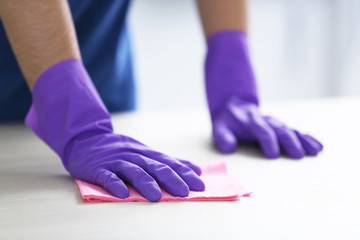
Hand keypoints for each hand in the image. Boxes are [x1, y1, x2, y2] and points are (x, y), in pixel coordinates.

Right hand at [26, 59, 204, 201]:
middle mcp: (134, 156)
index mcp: (147, 154)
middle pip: (155, 167)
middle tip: (184, 192)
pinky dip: (115, 184)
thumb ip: (169, 162)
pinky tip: (123, 194)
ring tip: (156, 197)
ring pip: (133, 171)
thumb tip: (195, 169)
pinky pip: (107, 176)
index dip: (185, 174)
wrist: (87, 140)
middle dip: (171, 179)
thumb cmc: (121, 151)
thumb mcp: (146, 153)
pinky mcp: (98, 168)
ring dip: (145, 183)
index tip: (200, 185)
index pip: (169, 163)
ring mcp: (116, 161)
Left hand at [205, 30, 322, 158]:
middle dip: (289, 142)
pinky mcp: (282, 127)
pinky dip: (307, 138)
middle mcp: (266, 121)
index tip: (272, 155)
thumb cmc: (227, 123)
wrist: (235, 106)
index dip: (267, 141)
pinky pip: (296, 132)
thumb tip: (229, 147)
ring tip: (315, 151)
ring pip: (291, 130)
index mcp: (251, 121)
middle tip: (297, 155)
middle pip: (280, 130)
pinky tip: (318, 147)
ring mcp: (275, 123)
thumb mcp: (219, 129)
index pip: (261, 130)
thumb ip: (223, 138)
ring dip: (303, 140)